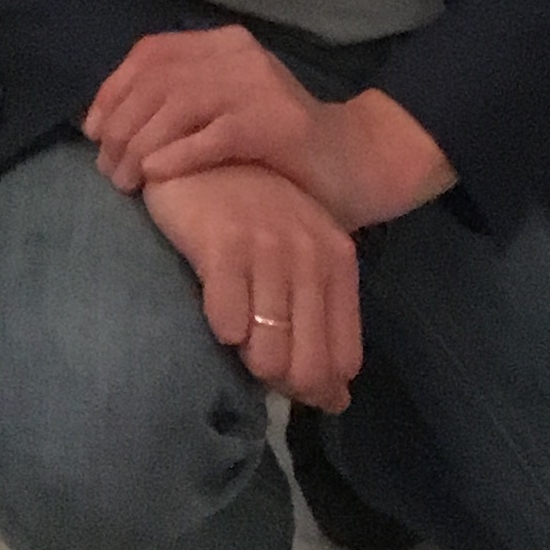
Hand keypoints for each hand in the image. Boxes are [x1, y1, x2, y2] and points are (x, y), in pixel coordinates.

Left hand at [88, 24, 450, 228]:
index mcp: (225, 44)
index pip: (152, 51)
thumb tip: (110, 120)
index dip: (113, 89)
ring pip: (178, 105)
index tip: (91, 131)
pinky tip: (155, 175)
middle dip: (120, 125)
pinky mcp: (274, 124)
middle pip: (157, 79)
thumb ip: (181, 102)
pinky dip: (177, 154)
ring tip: (125, 180)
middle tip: (106, 169)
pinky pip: (212, 135)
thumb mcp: (225, 109)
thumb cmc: (276, 146)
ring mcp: (258, 86)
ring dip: (139, 145)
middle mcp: (239, 54)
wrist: (352, 163)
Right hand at [139, 161, 361, 412]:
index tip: (289, 385)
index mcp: (336, 260)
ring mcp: (269, 249)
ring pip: (267, 354)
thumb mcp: (302, 255)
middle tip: (253, 367)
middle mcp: (310, 256)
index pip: (343, 358)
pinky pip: (229, 322)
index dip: (317, 387)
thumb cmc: (253, 209)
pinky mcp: (225, 246)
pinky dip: (222, 331)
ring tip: (235, 335)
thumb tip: (335, 400)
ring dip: (248, 362)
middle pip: (306, 367)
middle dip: (281, 384)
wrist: (207, 150)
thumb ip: (321, 320)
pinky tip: (216, 312)